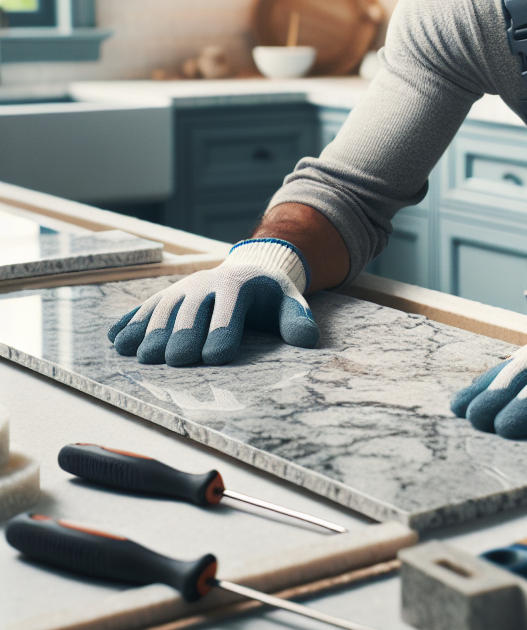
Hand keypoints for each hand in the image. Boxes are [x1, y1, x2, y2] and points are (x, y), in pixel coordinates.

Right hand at [107, 239, 318, 365]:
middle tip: (173, 361)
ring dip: (150, 332)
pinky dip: (130, 322)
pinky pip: (145, 308)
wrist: (249, 268)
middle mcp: (205, 284)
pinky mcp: (166, 296)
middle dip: (182, 335)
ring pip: (162, 310)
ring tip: (142, 357)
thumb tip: (307, 340)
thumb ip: (297, 320)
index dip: (222, 333)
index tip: (215, 357)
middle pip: (190, 312)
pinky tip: (116, 340)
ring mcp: (182, 289)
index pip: (228, 311)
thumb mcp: (289, 303)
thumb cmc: (270, 297)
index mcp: (237, 285)